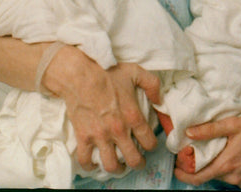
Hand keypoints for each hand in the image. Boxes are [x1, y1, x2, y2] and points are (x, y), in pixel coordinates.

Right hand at [42, 46, 160, 172]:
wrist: (81, 74)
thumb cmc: (109, 72)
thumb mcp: (136, 72)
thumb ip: (153, 85)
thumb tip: (159, 100)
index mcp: (133, 116)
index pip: (149, 141)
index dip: (152, 146)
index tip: (149, 145)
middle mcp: (119, 130)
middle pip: (133, 159)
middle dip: (138, 163)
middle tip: (137, 162)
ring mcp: (100, 136)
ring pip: (111, 165)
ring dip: (117, 169)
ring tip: (118, 166)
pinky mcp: (83, 137)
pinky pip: (85, 160)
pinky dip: (89, 166)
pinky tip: (94, 163)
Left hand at [173, 104, 240, 188]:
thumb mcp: (233, 124)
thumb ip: (209, 129)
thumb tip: (189, 132)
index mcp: (228, 164)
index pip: (198, 178)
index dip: (184, 175)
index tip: (176, 168)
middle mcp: (235, 177)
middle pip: (211, 175)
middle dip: (201, 166)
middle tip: (196, 154)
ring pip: (223, 176)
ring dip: (218, 166)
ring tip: (219, 151)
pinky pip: (236, 178)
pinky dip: (231, 170)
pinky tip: (235, 156)